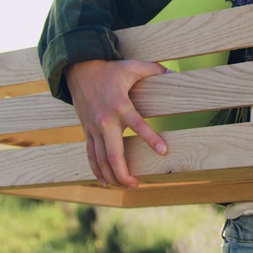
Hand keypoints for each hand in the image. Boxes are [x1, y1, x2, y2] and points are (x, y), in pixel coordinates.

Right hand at [65, 59, 168, 188]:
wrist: (79, 70)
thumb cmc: (110, 70)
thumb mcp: (133, 66)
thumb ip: (154, 69)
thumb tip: (173, 73)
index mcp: (120, 105)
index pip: (137, 124)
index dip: (151, 138)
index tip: (164, 151)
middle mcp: (105, 121)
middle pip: (113, 154)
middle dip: (123, 173)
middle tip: (136, 184)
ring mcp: (94, 128)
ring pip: (100, 159)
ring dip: (112, 176)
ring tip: (126, 186)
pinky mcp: (86, 131)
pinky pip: (91, 155)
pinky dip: (97, 170)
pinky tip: (105, 182)